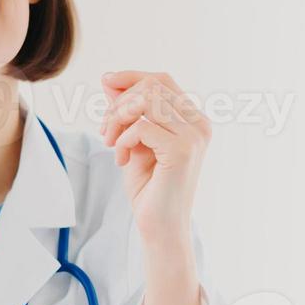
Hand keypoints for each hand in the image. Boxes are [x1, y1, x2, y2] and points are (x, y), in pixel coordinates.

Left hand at [98, 70, 209, 247]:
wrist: (160, 227)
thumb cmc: (148, 187)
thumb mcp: (132, 141)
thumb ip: (125, 112)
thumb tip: (109, 80)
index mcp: (192, 119)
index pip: (161, 80)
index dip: (131, 76)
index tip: (105, 82)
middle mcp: (199, 124)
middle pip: (151, 86)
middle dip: (118, 104)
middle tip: (104, 132)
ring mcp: (194, 136)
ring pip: (146, 100)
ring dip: (118, 119)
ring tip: (111, 143)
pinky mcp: (183, 151)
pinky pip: (141, 127)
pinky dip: (122, 140)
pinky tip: (121, 161)